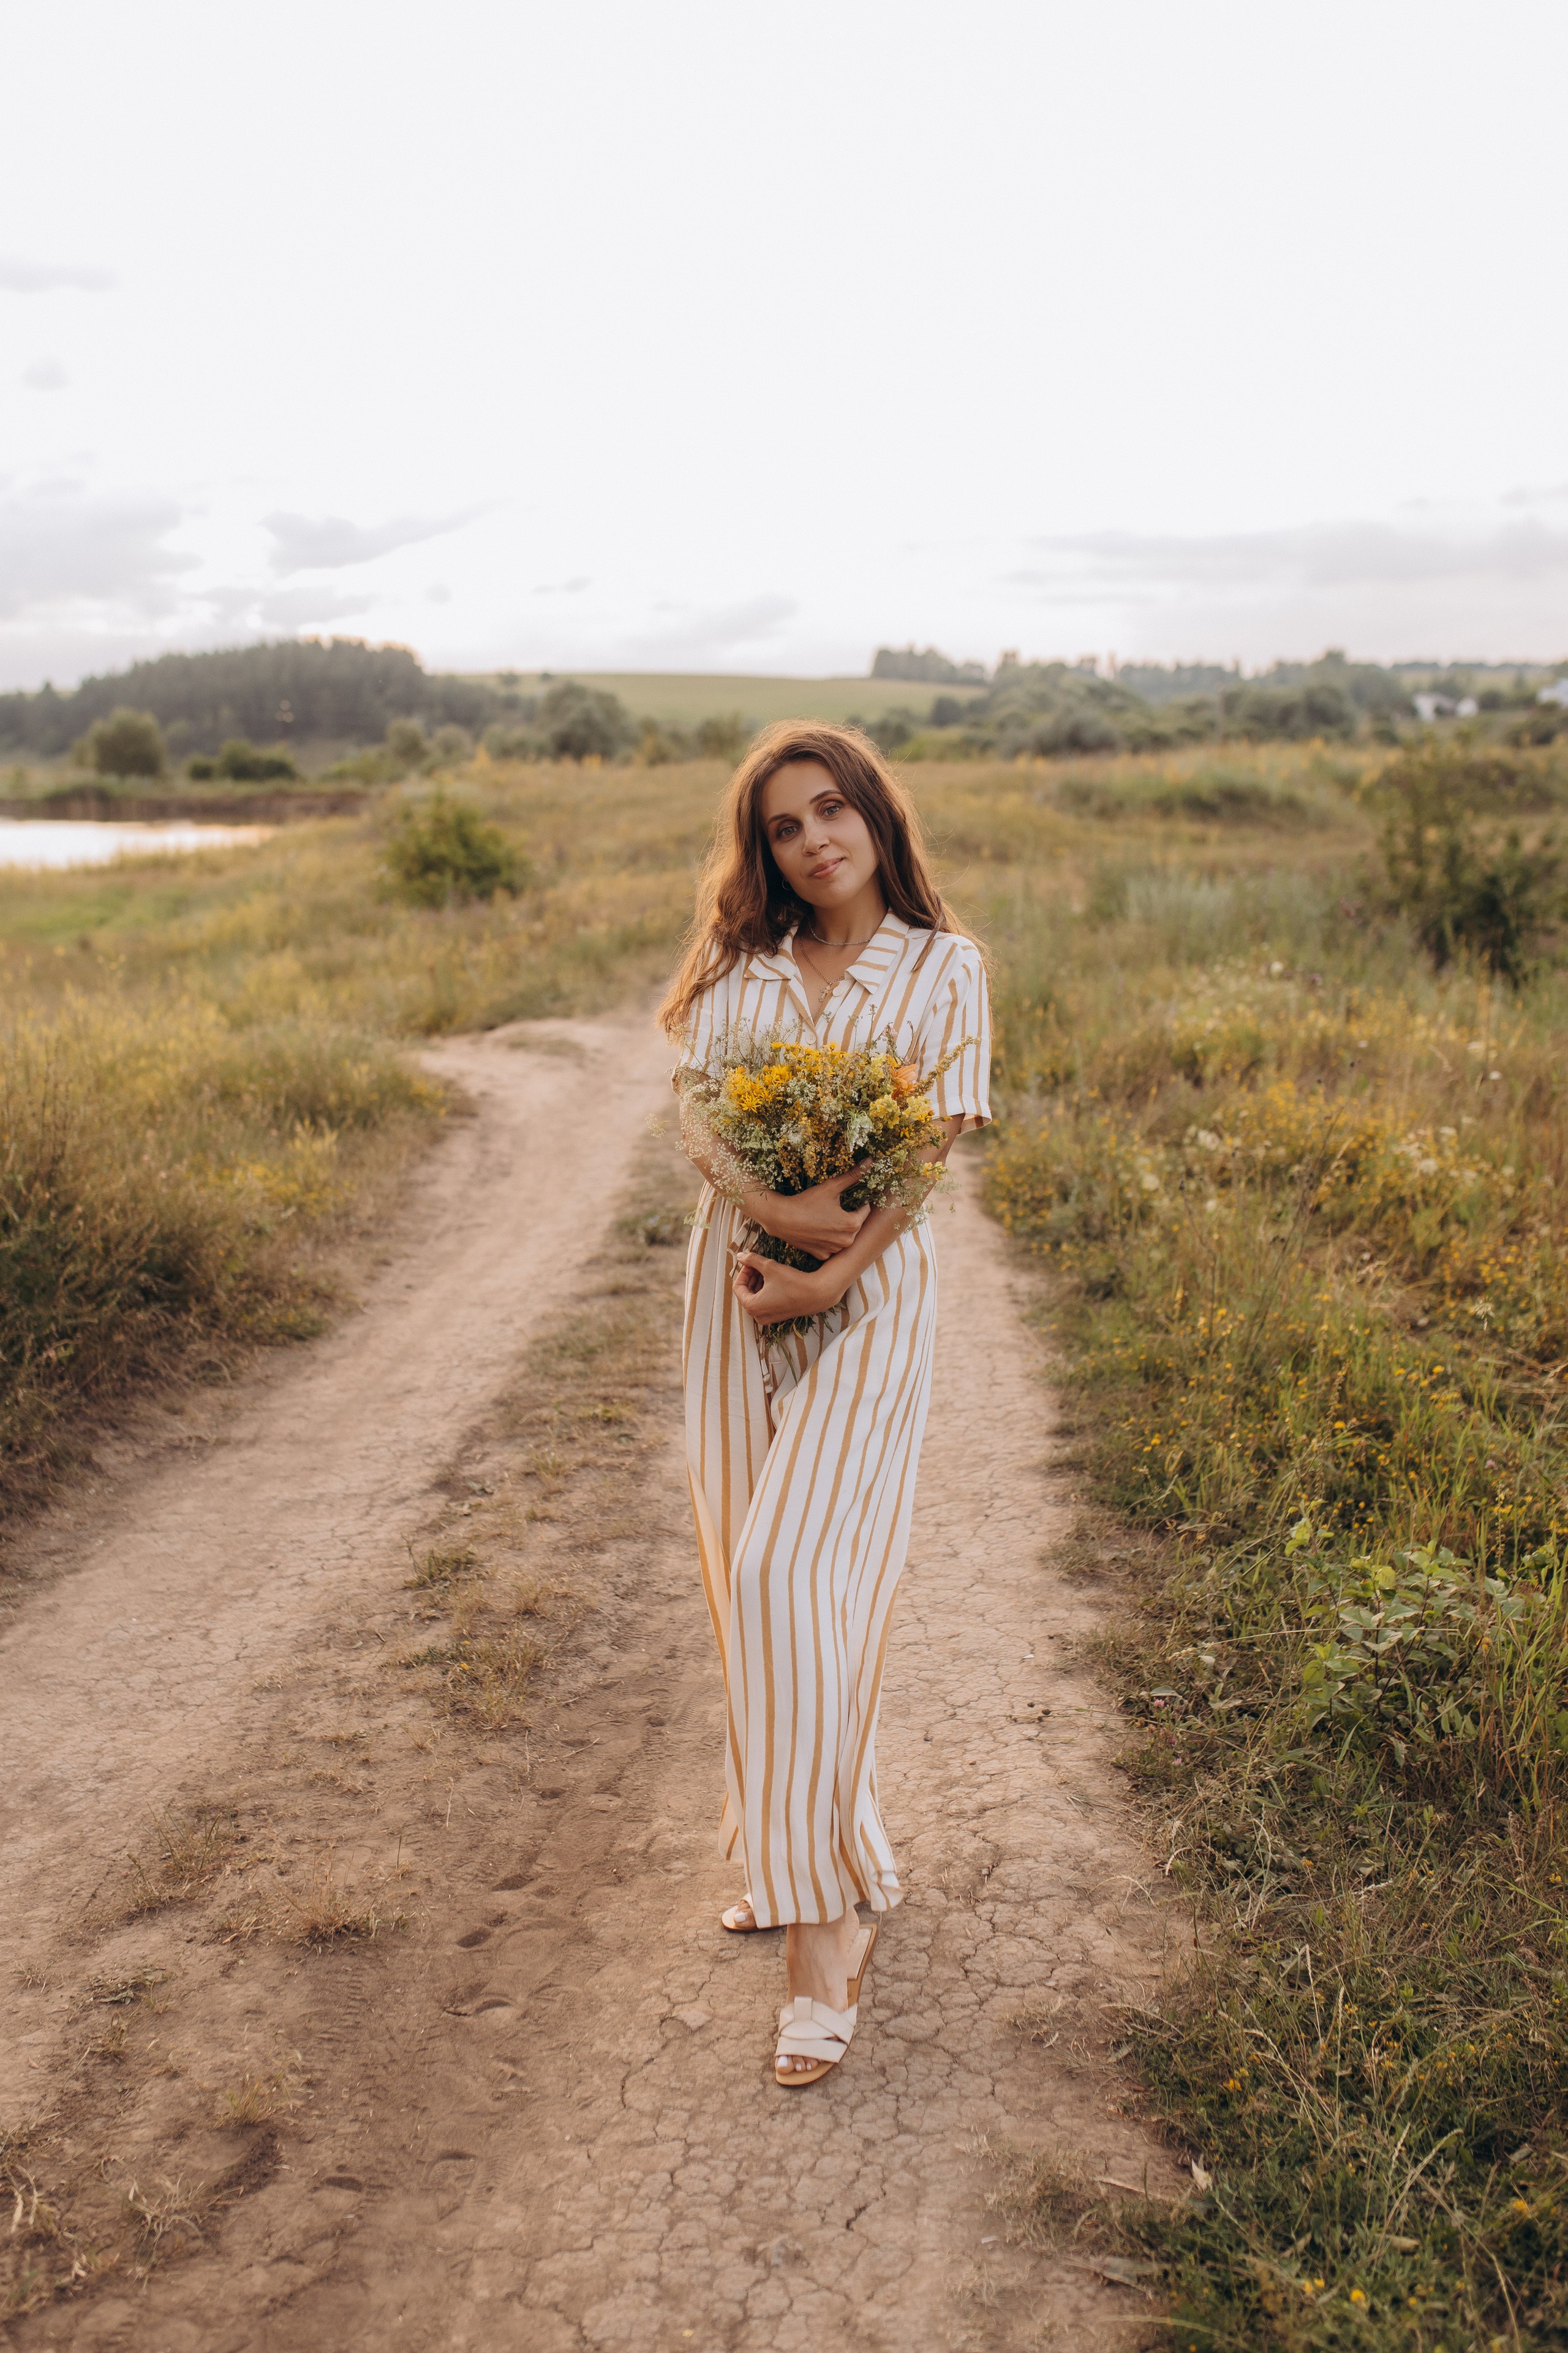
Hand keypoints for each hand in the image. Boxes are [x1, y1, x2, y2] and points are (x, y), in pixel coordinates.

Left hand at [732, 1251, 833, 1325]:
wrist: (817, 1294)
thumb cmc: (793, 1282)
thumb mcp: (769, 1267)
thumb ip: (752, 1260)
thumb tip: (740, 1255)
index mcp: (751, 1306)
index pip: (738, 1287)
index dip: (743, 1272)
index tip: (751, 1262)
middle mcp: (758, 1316)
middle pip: (746, 1293)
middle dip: (750, 1277)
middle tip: (758, 1264)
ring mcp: (768, 1318)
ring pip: (756, 1297)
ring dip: (758, 1282)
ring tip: (766, 1269)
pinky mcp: (778, 1316)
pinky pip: (765, 1302)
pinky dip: (765, 1290)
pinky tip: (774, 1279)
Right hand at [745, 1170, 867, 1259]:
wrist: (781, 1219)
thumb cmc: (807, 1202)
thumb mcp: (831, 1187)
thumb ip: (853, 1176)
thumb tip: (870, 1161)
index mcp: (853, 1224)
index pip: (865, 1210)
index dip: (858, 1201)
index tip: (847, 1197)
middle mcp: (846, 1241)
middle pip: (855, 1224)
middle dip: (848, 1215)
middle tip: (833, 1206)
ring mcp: (833, 1250)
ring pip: (843, 1236)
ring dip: (839, 1228)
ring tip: (825, 1217)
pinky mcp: (821, 1255)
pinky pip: (830, 1246)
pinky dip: (827, 1239)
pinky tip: (818, 1230)